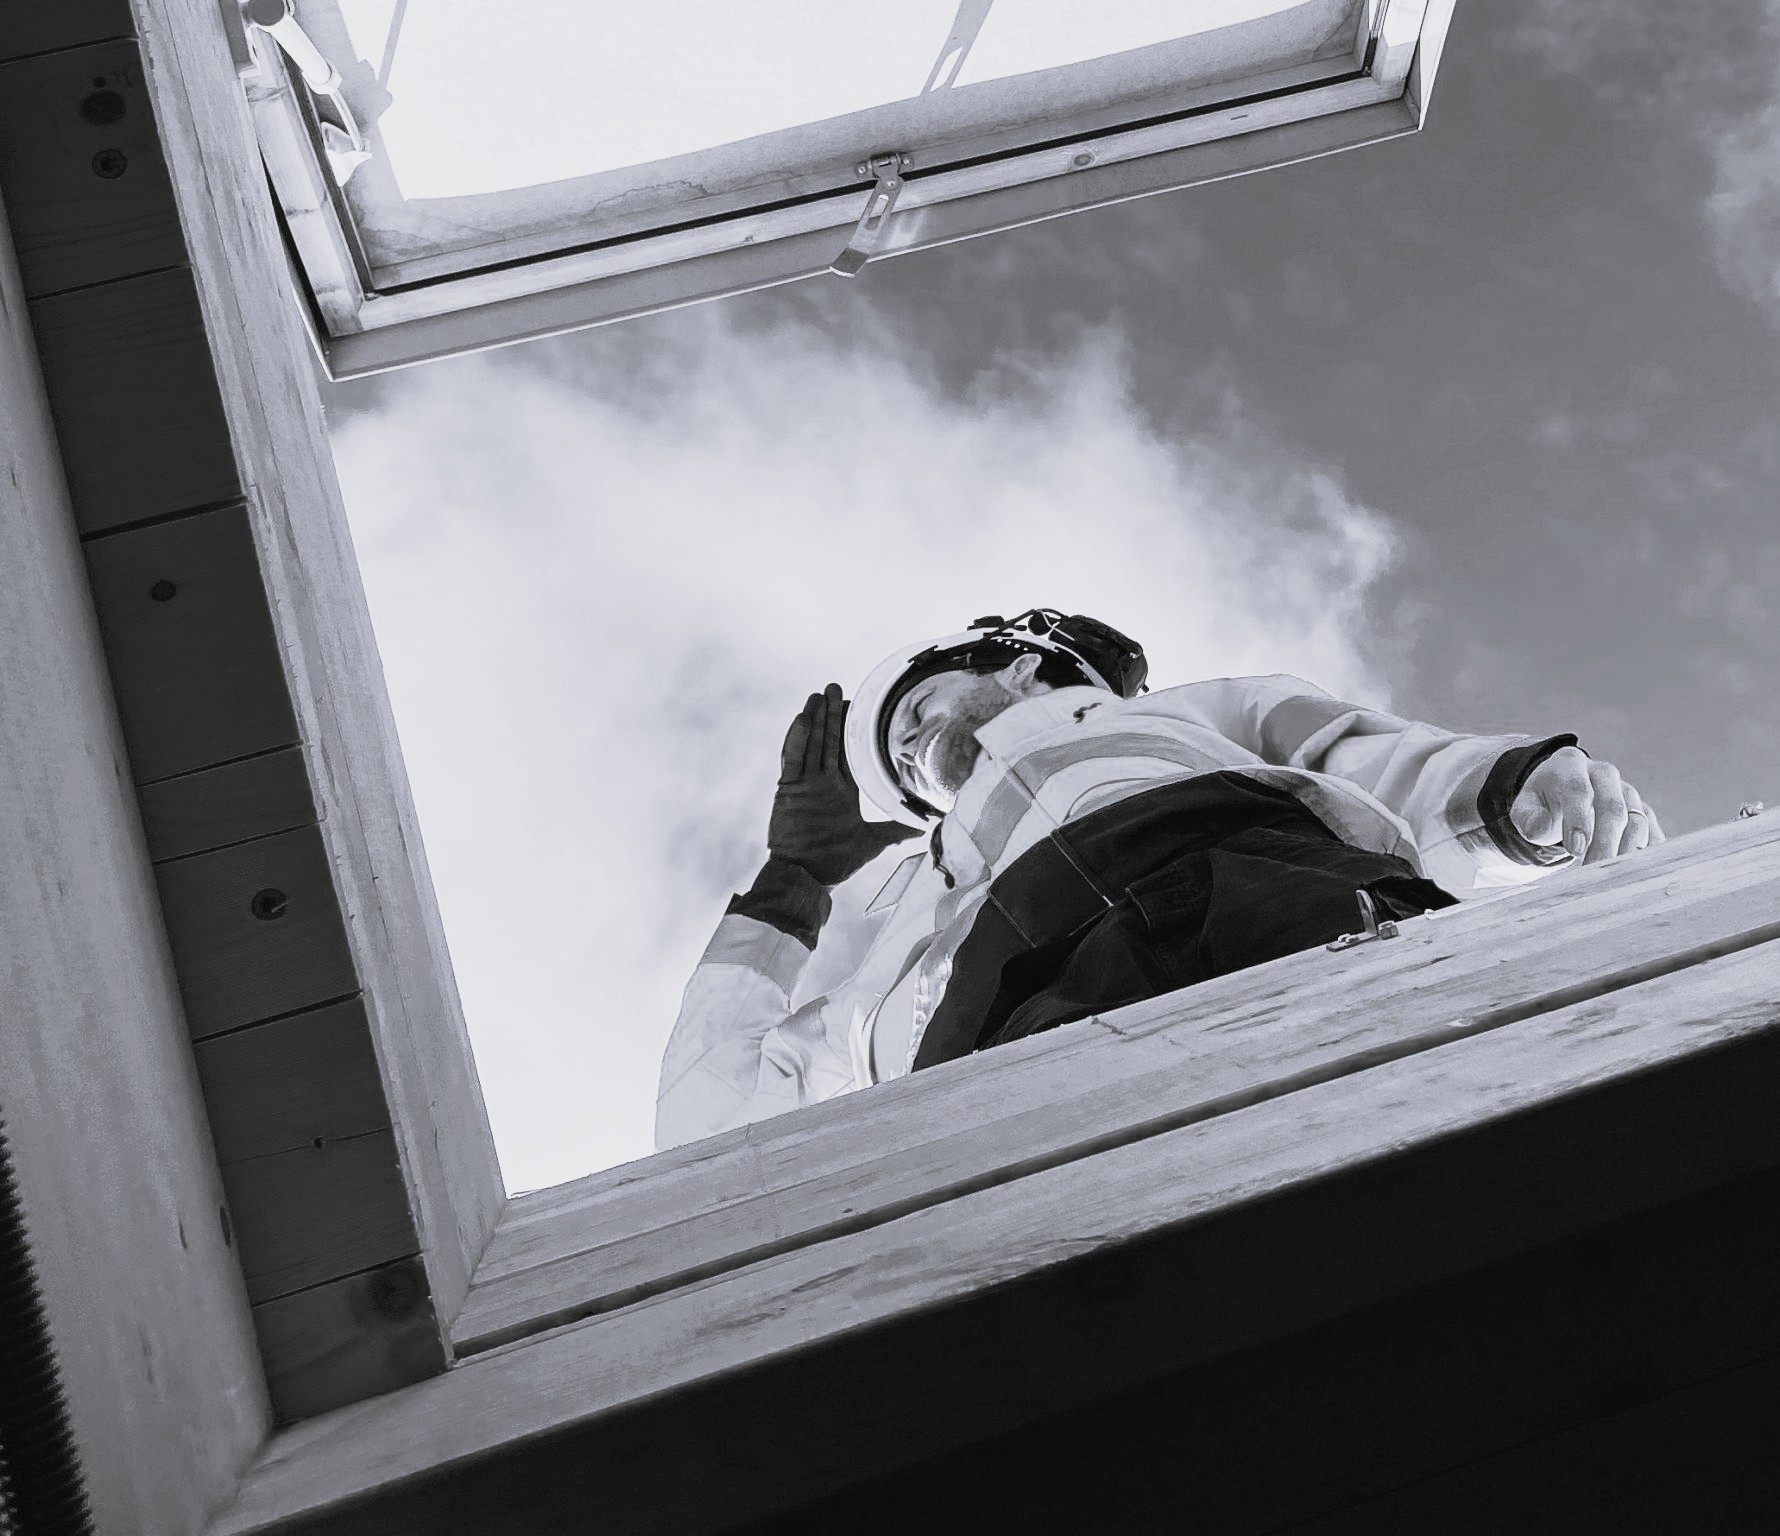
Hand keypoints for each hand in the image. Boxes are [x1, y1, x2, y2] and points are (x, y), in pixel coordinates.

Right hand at [769, 683, 921, 886]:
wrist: (809, 877)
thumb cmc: (836, 861)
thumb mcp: (872, 842)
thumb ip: (894, 830)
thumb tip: (924, 828)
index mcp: (841, 791)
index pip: (846, 752)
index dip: (849, 730)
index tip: (854, 706)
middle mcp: (822, 783)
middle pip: (827, 742)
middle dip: (831, 715)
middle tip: (834, 688)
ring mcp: (804, 785)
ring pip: (810, 745)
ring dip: (814, 720)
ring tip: (817, 696)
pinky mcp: (788, 791)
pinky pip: (792, 760)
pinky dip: (796, 740)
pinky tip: (801, 719)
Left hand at [1509, 745, 1664, 864]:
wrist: (1562, 793)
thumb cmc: (1542, 803)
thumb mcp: (1525, 808)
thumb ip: (1529, 819)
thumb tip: (1540, 829)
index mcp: (1570, 765)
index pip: (1578, 790)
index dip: (1578, 820)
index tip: (1575, 850)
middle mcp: (1603, 773)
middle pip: (1612, 807)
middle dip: (1605, 842)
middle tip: (1595, 870)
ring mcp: (1626, 790)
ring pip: (1636, 819)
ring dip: (1627, 850)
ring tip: (1612, 876)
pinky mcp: (1642, 808)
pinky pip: (1652, 829)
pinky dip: (1647, 850)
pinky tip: (1637, 870)